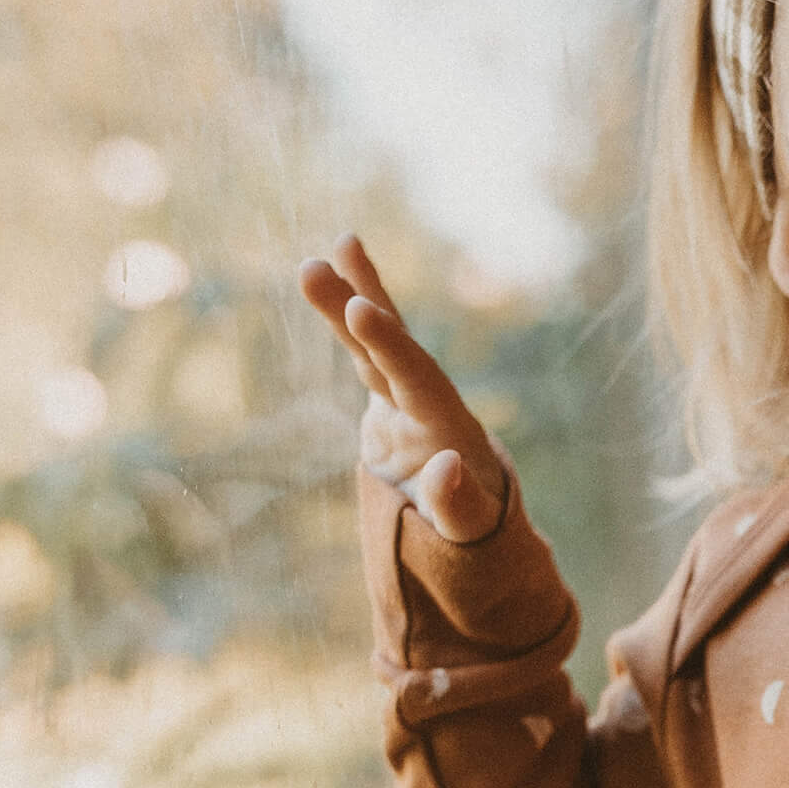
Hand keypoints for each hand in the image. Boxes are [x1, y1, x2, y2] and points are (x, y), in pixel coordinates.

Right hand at [299, 235, 507, 541]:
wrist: (473, 515)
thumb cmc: (475, 526)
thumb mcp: (469, 527)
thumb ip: (458, 502)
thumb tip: (447, 465)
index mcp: (448, 425)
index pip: (415, 378)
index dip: (388, 345)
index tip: (362, 309)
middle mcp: (427, 399)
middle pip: (390, 348)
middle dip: (357, 307)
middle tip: (316, 267)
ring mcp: (403, 395)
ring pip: (372, 341)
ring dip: (346, 298)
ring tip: (313, 259)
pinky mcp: (384, 397)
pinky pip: (363, 351)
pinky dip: (348, 313)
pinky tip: (332, 266)